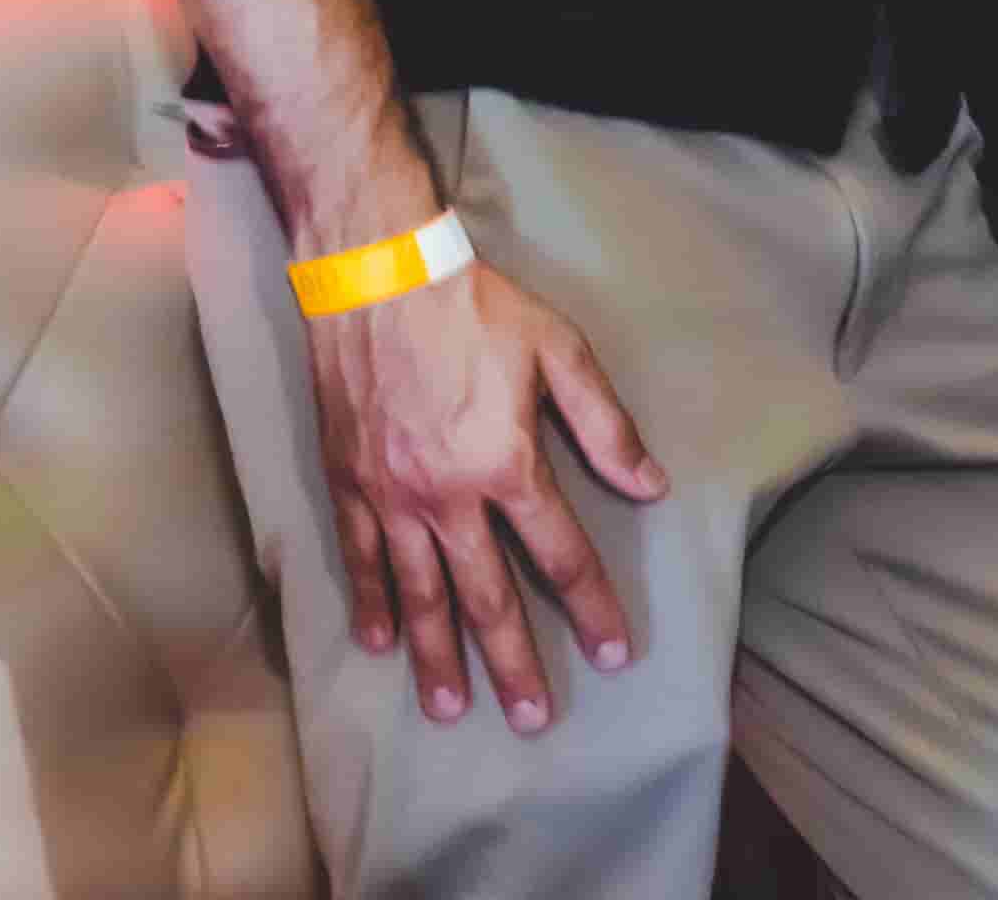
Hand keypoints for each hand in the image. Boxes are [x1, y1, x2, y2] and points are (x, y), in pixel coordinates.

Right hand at [307, 254, 664, 733]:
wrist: (378, 278)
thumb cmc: (478, 310)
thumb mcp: (560, 354)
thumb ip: (605, 426)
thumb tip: (649, 485)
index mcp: (507, 466)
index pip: (560, 554)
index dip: (591, 606)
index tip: (614, 653)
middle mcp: (446, 496)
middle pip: (486, 597)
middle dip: (513, 662)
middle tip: (531, 718)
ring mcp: (389, 497)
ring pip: (419, 595)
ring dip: (436, 656)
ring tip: (451, 708)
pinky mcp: (347, 485)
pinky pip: (360, 561)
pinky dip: (372, 606)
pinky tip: (383, 644)